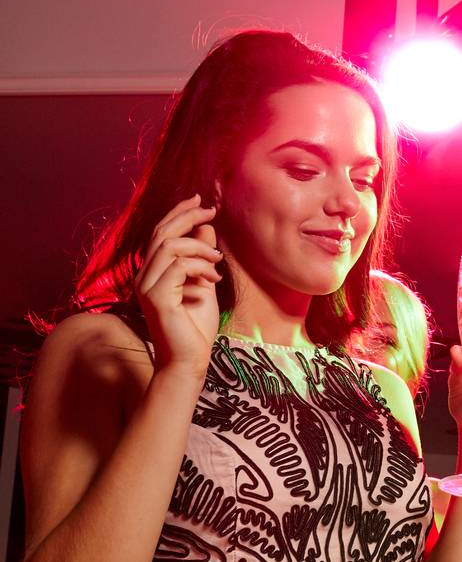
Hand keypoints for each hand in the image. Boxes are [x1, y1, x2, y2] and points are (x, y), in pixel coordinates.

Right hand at [135, 194, 221, 373]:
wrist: (190, 360)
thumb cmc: (196, 326)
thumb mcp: (204, 283)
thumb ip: (202, 257)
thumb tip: (206, 228)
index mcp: (153, 272)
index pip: (160, 233)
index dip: (178, 213)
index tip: (200, 201)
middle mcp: (144, 276)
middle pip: (161, 233)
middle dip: (187, 216)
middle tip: (211, 210)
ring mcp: (147, 287)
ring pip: (169, 247)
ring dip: (199, 248)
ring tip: (218, 261)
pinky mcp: (156, 298)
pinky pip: (178, 267)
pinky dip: (200, 267)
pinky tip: (214, 278)